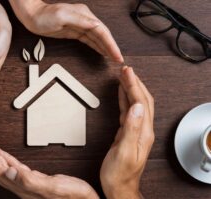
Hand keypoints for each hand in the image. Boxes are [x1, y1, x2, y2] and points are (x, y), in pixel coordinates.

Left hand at [0, 133, 98, 198]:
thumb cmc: (72, 195)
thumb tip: (10, 172)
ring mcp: (27, 184)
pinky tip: (5, 155)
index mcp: (24, 187)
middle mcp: (22, 186)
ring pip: (3, 169)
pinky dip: (6, 159)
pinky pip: (13, 168)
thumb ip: (31, 181)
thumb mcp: (53, 186)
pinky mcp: (34, 180)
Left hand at [9, 0, 122, 61]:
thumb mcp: (62, 16)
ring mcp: (80, 26)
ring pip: (97, 38)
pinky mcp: (74, 32)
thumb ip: (81, 20)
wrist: (31, 15)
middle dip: (112, 47)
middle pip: (103, 35)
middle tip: (119, 59)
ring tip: (114, 57)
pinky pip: (89, 40)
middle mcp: (85, 20)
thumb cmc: (44, 15)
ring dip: (106, 48)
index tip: (117, 55)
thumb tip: (97, 25)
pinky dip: (97, 46)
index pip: (102, 31)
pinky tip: (101, 51)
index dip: (111, 44)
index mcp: (84, 16)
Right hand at [100, 66, 154, 198]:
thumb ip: (131, 129)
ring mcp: (136, 131)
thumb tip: (137, 106)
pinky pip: (128, 111)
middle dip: (134, 82)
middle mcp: (143, 130)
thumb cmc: (120, 174)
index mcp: (143, 132)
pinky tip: (122, 94)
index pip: (141, 102)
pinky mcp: (128, 133)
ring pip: (136, 103)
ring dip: (131, 88)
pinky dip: (125, 99)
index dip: (134, 85)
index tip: (127, 72)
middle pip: (142, 100)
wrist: (119, 187)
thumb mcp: (124, 152)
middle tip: (125, 69)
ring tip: (124, 76)